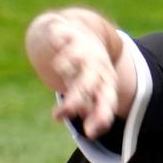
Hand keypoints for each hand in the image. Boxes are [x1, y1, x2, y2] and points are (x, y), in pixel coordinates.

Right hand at [44, 15, 119, 138]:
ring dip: (69, 64)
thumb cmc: (85, 69)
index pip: (107, 101)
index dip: (101, 116)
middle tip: (58, 116)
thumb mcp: (89, 88)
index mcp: (105, 82)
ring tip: (60, 69)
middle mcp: (96, 66)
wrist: (85, 30)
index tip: (89, 133)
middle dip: (75, 99)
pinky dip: (59, 40)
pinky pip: (64, 37)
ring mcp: (83, 49)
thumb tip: (91, 132)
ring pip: (76, 59)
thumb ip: (90, 107)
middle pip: (87, 84)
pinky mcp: (68, 34)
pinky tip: (56, 41)